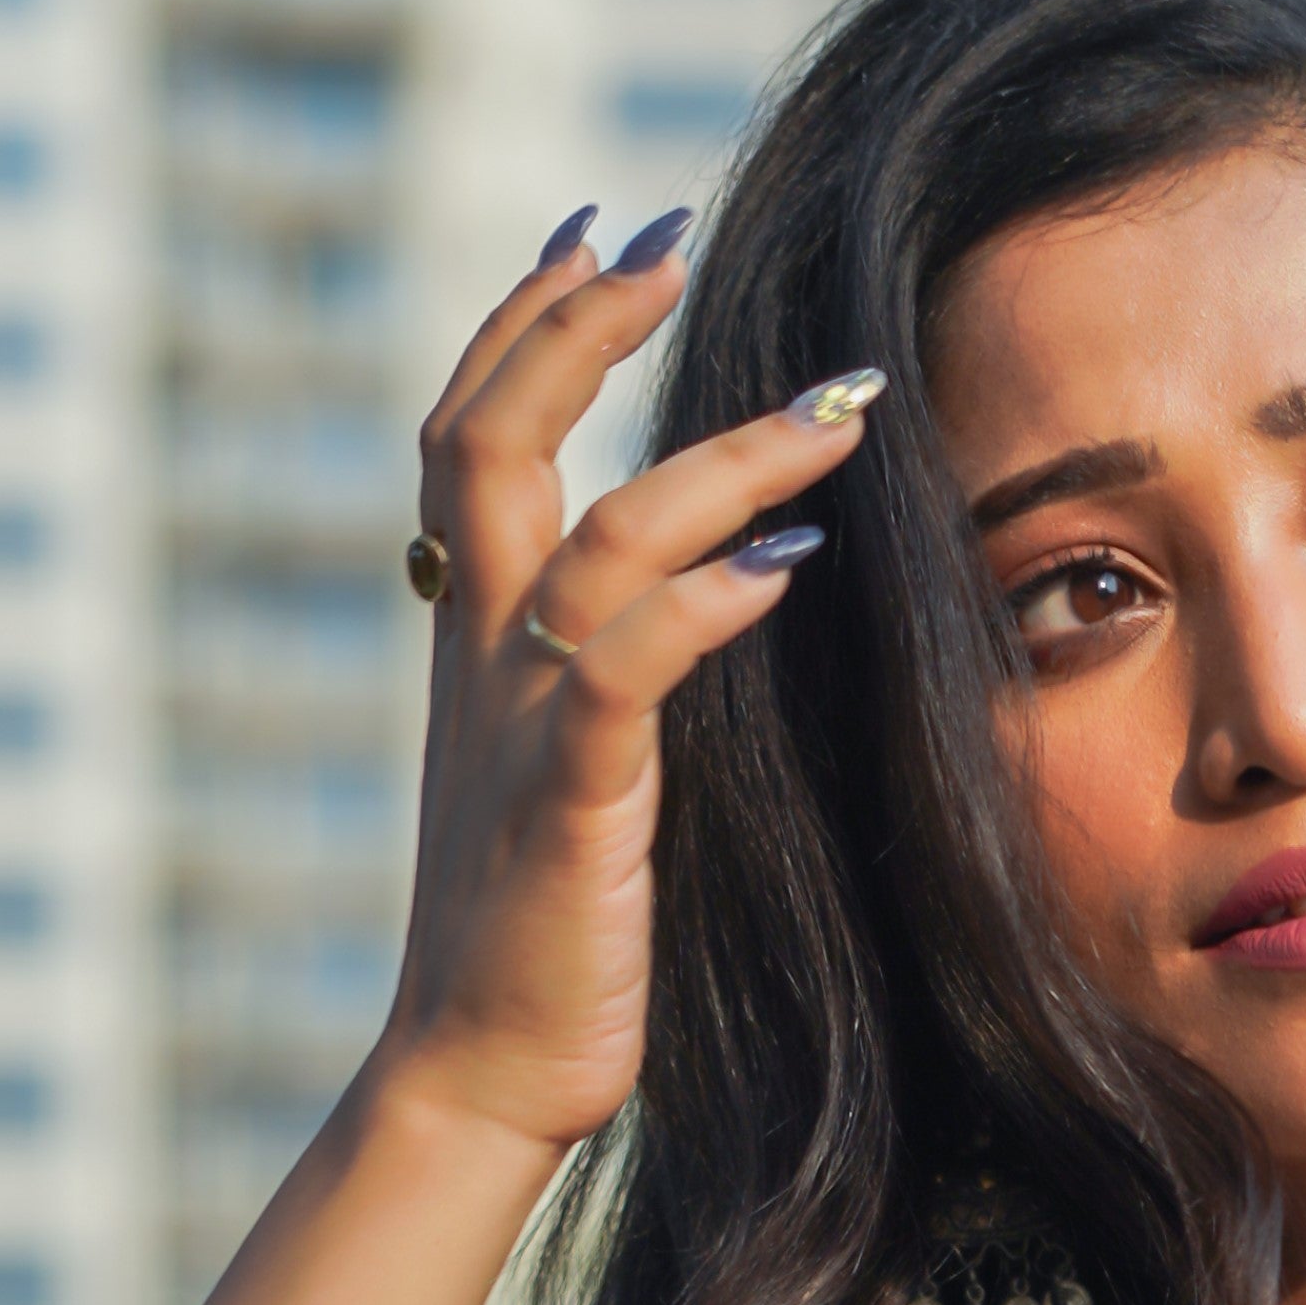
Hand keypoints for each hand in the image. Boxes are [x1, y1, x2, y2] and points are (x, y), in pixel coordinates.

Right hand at [380, 215, 888, 1155]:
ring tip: (835, 409)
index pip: (469, 435)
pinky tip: (793, 562)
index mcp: (475, 638)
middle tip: (660, 234)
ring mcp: (520, 725)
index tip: (595, 232)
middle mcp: (481, 658)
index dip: (524, 324)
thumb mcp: (576, 762)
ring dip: (721, 457)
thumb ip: (616, 664)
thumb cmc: (551, 928)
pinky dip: (709, 600)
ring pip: (594, 537)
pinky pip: (627, 668)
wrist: (481, 1072)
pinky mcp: (569, 803)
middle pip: (485, 438)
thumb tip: (720, 571)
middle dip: (572, 323)